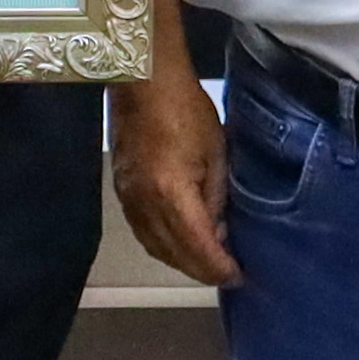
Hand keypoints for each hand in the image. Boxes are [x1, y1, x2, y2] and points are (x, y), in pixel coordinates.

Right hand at [115, 69, 238, 288]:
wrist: (144, 83)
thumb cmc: (187, 110)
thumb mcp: (216, 154)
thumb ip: (216, 198)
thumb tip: (218, 231)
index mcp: (171, 194)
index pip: (197, 247)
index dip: (218, 267)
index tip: (237, 276)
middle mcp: (144, 205)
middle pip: (173, 255)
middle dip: (201, 270)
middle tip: (227, 275)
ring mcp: (128, 200)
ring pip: (155, 248)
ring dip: (181, 261)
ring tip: (207, 263)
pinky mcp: (121, 191)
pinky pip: (143, 232)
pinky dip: (163, 246)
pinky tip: (180, 242)